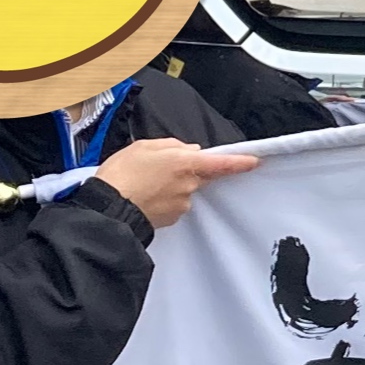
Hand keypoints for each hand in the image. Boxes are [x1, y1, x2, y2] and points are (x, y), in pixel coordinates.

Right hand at [93, 138, 257, 229]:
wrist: (109, 208)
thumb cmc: (123, 173)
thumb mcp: (144, 146)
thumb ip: (172, 146)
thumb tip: (190, 150)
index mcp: (185, 163)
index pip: (221, 164)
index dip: (239, 162)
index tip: (255, 161)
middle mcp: (189, 185)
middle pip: (198, 175)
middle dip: (185, 170)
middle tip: (157, 167)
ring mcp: (182, 204)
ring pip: (184, 189)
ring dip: (171, 185)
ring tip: (145, 183)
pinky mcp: (173, 218)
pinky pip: (174, 204)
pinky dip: (164, 199)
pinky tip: (145, 196)